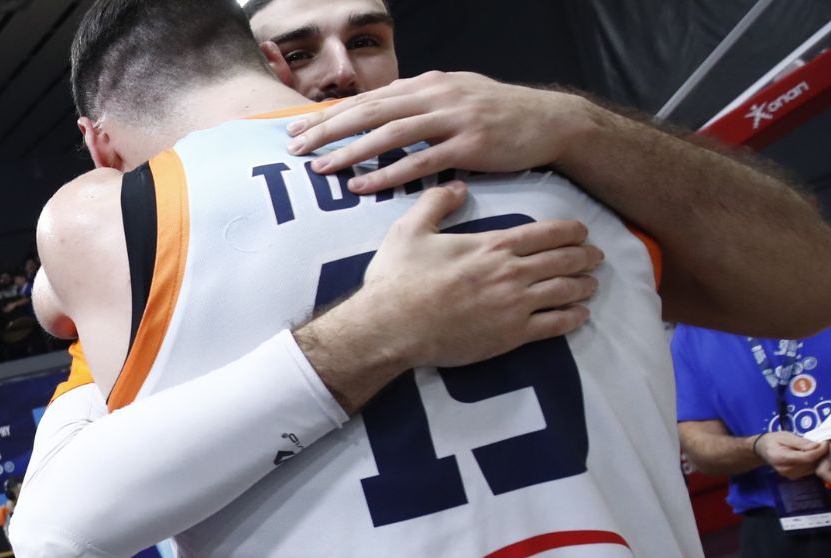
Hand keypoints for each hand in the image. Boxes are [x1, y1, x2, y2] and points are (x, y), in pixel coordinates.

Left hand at [286, 71, 592, 194]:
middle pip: (371, 112)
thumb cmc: (496, 113)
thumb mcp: (454, 96)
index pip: (368, 99)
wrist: (550, 121)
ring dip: (351, 152)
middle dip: (328, 130)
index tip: (296, 129)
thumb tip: (379, 109)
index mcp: (428, 84)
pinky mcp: (470, 146)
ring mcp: (454, 119)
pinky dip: (388, 175)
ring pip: (391, 134)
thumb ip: (417, 102)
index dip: (329, 114)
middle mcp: (437, 96)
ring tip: (321, 169)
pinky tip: (362, 187)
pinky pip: (421, 162)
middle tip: (294, 148)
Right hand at [300, 182, 599, 410]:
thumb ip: (435, 203)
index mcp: (492, 245)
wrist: (390, 327)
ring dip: (584, 286)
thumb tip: (457, 186)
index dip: (572, 231)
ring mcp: (515, 304)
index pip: (548, 232)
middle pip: (565, 259)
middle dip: (586, 256)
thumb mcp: (408, 230)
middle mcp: (511, 272)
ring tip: (591, 285)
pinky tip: (580, 315)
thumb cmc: (398, 279)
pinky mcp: (511, 334)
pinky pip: (555, 324)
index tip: (582, 232)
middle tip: (595, 256)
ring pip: (566, 290)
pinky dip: (573, 318)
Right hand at [756, 431, 827, 479]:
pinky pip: (810, 470)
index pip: (807, 458)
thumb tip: (816, 446)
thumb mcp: (785, 436)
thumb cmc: (774, 440)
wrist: (763, 450)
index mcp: (781, 458)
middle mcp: (785, 469)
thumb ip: (800, 442)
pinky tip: (812, 455)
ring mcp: (790, 475)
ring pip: (813, 468)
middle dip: (821, 454)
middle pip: (811, 464)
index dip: (820, 450)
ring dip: (819, 459)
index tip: (826, 442)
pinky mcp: (794, 477)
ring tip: (818, 448)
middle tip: (823, 443)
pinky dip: (814, 463)